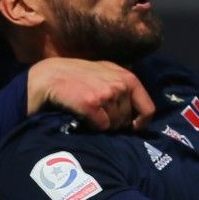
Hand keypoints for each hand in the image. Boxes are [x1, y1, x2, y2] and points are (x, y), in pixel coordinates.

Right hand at [29, 58, 153, 130]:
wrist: (50, 76)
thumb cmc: (78, 76)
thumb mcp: (106, 71)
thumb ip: (123, 84)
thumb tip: (140, 112)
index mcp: (127, 77)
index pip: (148, 108)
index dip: (142, 122)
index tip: (133, 128)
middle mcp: (120, 84)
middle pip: (128, 120)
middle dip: (116, 122)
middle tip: (100, 114)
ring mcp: (106, 94)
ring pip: (114, 125)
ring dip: (103, 124)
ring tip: (90, 113)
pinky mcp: (92, 104)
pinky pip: (102, 127)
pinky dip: (93, 126)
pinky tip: (84, 116)